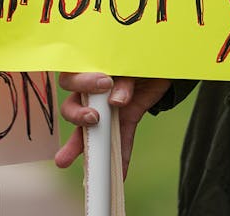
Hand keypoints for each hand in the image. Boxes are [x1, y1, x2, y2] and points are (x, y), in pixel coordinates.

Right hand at [56, 72, 170, 177]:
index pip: (72, 77)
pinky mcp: (125, 120)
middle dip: (77, 115)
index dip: (82, 83)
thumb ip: (124, 78)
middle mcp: (92, 92)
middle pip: (72, 106)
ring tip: (64, 161)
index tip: (103, 83)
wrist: (164, 63)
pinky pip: (120, 140)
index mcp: (90, 69)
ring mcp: (107, 109)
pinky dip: (121, 157)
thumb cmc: (141, 55)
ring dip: (79, 146)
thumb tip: (116, 101)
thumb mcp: (134, 62)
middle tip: (93, 118)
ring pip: (88, 129)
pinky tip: (121, 174)